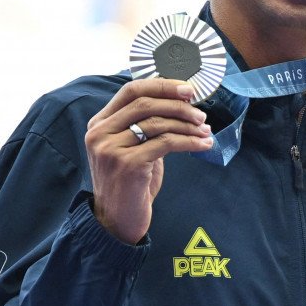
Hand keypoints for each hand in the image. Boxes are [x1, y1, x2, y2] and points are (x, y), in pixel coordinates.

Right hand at [85, 79, 213, 243]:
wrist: (118, 220)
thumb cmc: (131, 184)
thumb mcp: (134, 149)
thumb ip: (146, 126)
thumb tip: (182, 105)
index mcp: (99, 123)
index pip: (131, 90)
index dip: (162, 86)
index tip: (189, 90)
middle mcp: (100, 133)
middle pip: (146, 103)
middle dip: (178, 105)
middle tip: (201, 113)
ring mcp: (111, 148)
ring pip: (158, 123)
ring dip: (187, 125)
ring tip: (205, 131)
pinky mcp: (128, 164)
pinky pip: (166, 144)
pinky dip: (189, 142)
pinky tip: (204, 145)